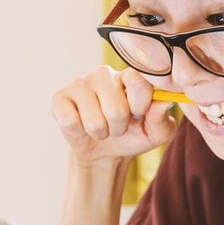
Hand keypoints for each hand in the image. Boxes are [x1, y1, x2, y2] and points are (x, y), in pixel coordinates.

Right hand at [51, 66, 177, 164]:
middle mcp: (105, 73)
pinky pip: (71, 123)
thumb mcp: (156, 133)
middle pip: (116, 109)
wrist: (105, 151)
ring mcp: (80, 83)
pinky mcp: (59, 97)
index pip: (138, 81)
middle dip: (119, 128)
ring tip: (102, 127)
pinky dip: (80, 134)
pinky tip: (82, 125)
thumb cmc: (134, 135)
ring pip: (94, 121)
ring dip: (101, 133)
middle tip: (118, 126)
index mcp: (131, 76)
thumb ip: (163, 118)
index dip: (140, 105)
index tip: (139, 114)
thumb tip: (164, 101)